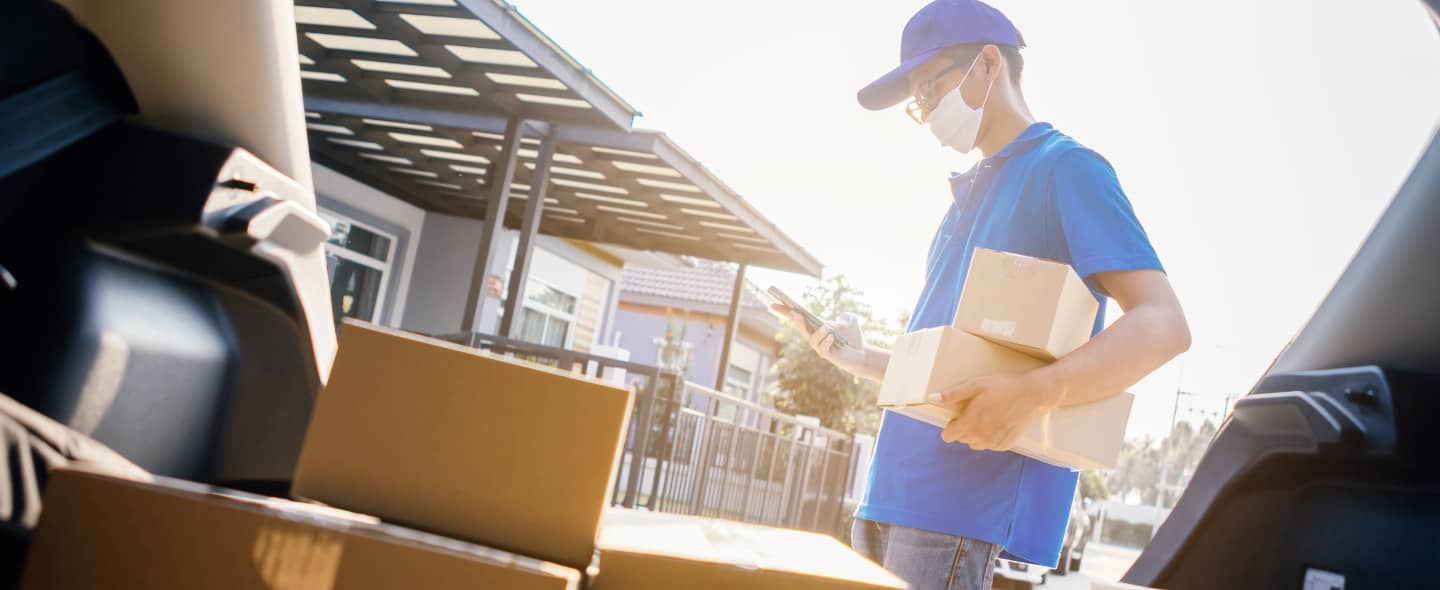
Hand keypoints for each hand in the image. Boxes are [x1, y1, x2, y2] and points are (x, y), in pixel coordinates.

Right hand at [772, 305, 867, 373]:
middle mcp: (815, 337)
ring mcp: (820, 348)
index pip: (799, 317)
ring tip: (827, 327)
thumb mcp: (852, 320)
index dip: (786, 310)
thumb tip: (836, 323)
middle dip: (795, 321)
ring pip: (812, 340)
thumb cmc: (854, 337)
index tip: (774, 303)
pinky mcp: (828, 356)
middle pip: (800, 328)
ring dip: (818, 333)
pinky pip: (823, 349)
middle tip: (794, 314)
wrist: (862, 354)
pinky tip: (832, 337)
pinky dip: (827, 342)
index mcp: (816, 327)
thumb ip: (845, 315)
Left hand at [927, 369, 1065, 450]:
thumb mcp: (975, 385)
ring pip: (976, 444)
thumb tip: (931, 398)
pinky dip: (991, 437)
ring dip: (977, 434)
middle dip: (964, 428)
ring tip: (988, 417)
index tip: (958, 415)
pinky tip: (999, 423)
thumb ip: (952, 394)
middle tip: (976, 411)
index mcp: (970, 423)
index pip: (948, 436)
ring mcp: (994, 443)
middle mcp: (981, 437)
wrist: (1033, 395)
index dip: (950, 425)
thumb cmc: (1003, 387)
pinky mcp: (1007, 444)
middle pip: (962, 439)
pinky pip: (991, 445)